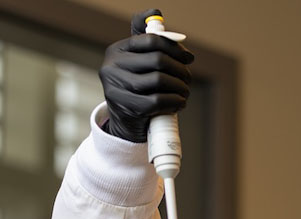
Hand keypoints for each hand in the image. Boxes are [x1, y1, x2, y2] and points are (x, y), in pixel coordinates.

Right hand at [98, 8, 194, 142]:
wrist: (124, 122)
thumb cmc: (136, 87)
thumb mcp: (138, 61)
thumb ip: (147, 37)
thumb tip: (155, 13)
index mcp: (116, 50)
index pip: (151, 40)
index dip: (175, 47)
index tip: (189, 58)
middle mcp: (111, 67)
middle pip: (157, 60)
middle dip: (179, 69)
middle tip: (188, 79)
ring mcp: (116, 88)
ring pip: (159, 80)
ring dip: (180, 87)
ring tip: (184, 92)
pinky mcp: (126, 108)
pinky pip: (158, 101)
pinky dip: (174, 102)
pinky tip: (179, 103)